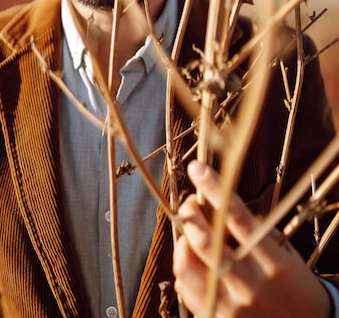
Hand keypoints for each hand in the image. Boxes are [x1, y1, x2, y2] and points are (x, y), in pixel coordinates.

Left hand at [173, 160, 331, 317]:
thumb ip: (250, 229)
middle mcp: (251, 284)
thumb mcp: (280, 249)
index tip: (197, 167)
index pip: (236, 216)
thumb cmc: (289, 279)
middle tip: (191, 203)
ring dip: (183, 241)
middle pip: (206, 241)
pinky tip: (194, 261)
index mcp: (272, 260)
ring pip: (187, 266)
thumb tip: (212, 200)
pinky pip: (186, 290)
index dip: (214, 187)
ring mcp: (233, 307)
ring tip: (191, 233)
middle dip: (190, 214)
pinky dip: (184, 269)